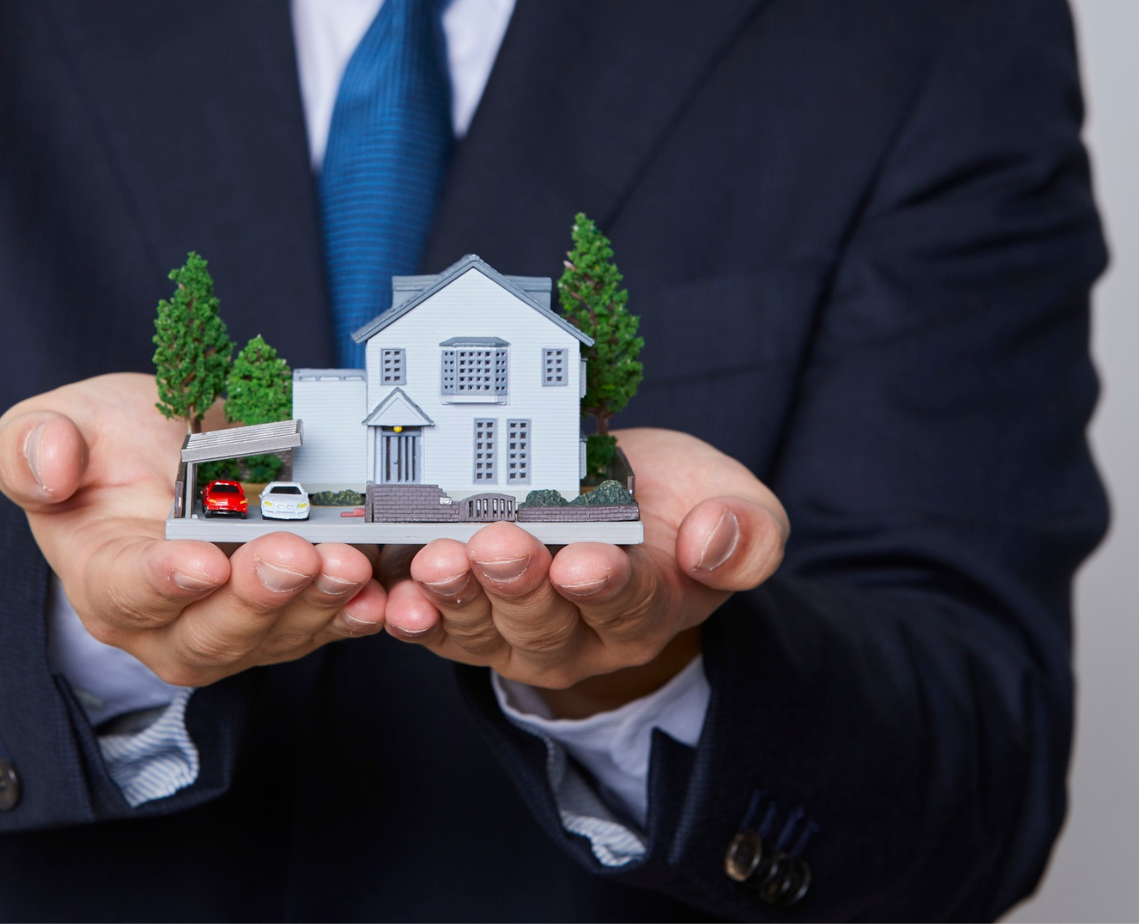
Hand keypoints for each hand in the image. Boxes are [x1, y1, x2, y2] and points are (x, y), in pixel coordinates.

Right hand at [0, 373, 386, 687]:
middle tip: (293, 555)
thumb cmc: (100, 444)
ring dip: (315, 605)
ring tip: (348, 565)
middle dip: (256, 598)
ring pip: (272, 636)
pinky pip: (320, 627)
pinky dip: (354, 615)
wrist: (157, 452)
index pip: (127, 591)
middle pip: (209, 633)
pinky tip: (382, 594)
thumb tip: (51, 468)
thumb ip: (31, 447)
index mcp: (100, 576)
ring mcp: (228, 627)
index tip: (202, 562)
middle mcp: (163, 622)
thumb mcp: (47, 424)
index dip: (164, 581)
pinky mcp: (281, 619)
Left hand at [382, 428, 785, 714]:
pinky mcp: (465, 623)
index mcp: (649, 609)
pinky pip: (433, 629)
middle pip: (544, 621)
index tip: (584, 563)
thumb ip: (746, 532)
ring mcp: (516, 635)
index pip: (628, 603)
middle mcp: (580, 635)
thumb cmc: (676, 504)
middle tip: (497, 545)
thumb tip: (713, 542)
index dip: (605, 585)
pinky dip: (409, 615)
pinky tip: (392, 597)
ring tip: (437, 562)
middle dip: (518, 584)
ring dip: (455, 595)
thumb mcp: (736, 504)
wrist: (617, 508)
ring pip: (482, 627)